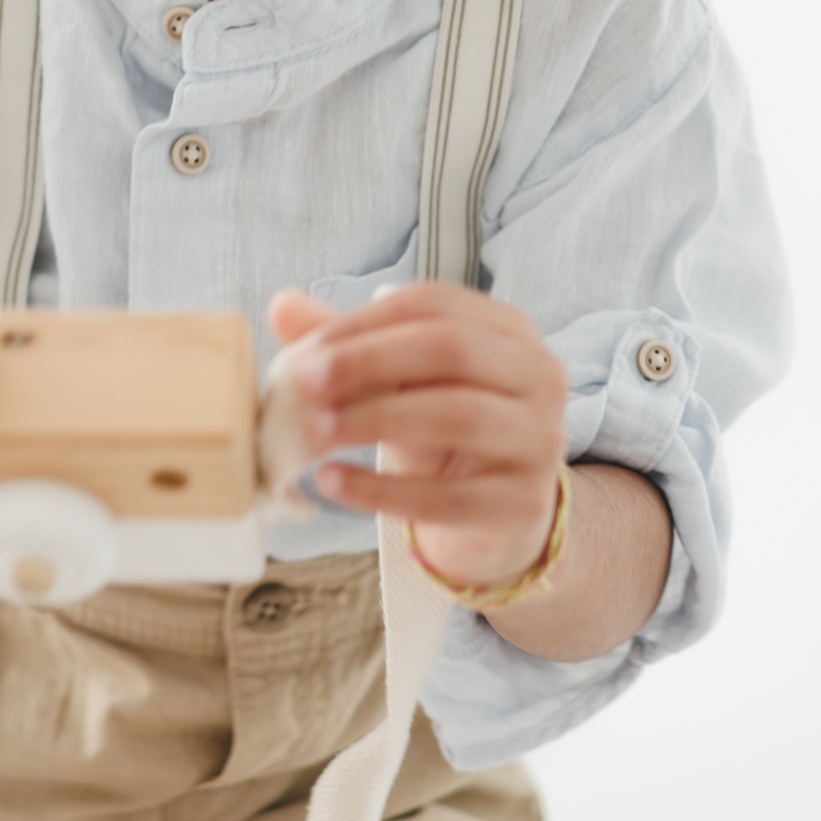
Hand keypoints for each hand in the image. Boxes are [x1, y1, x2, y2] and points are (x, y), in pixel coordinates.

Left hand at [267, 283, 567, 590]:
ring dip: (374, 419)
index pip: (433, 305)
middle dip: (368, 362)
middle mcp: (538, 377)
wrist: (489, 515)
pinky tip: (332, 482)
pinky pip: (447, 497)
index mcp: (509, 330)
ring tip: (314, 431)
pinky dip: (381, 490)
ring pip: (456, 416)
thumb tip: (282, 305)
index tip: (306, 349)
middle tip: (303, 381)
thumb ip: (347, 343)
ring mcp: (539, 442)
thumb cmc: (439, 430)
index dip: (364, 323)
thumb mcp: (396, 381)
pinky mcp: (521, 505)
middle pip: (451, 350)